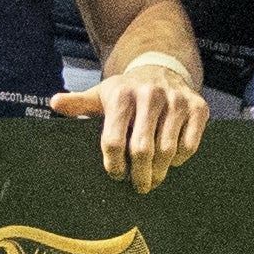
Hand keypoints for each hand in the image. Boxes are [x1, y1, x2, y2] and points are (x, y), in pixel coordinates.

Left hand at [45, 51, 207, 194]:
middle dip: (139, 175)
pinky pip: (190, 145)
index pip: (113, 141)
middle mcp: (150, 95)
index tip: (116, 174)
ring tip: (153, 179)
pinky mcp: (199, 107)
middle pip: (142, 150)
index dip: (114, 165)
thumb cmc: (127, 90)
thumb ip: (79, 103)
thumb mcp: (102, 94)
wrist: (162, 67)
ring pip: (167, 151)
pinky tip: (171, 160)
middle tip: (138, 187)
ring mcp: (176, 101)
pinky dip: (180, 159)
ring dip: (159, 172)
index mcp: (121, 95)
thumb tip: (55, 103)